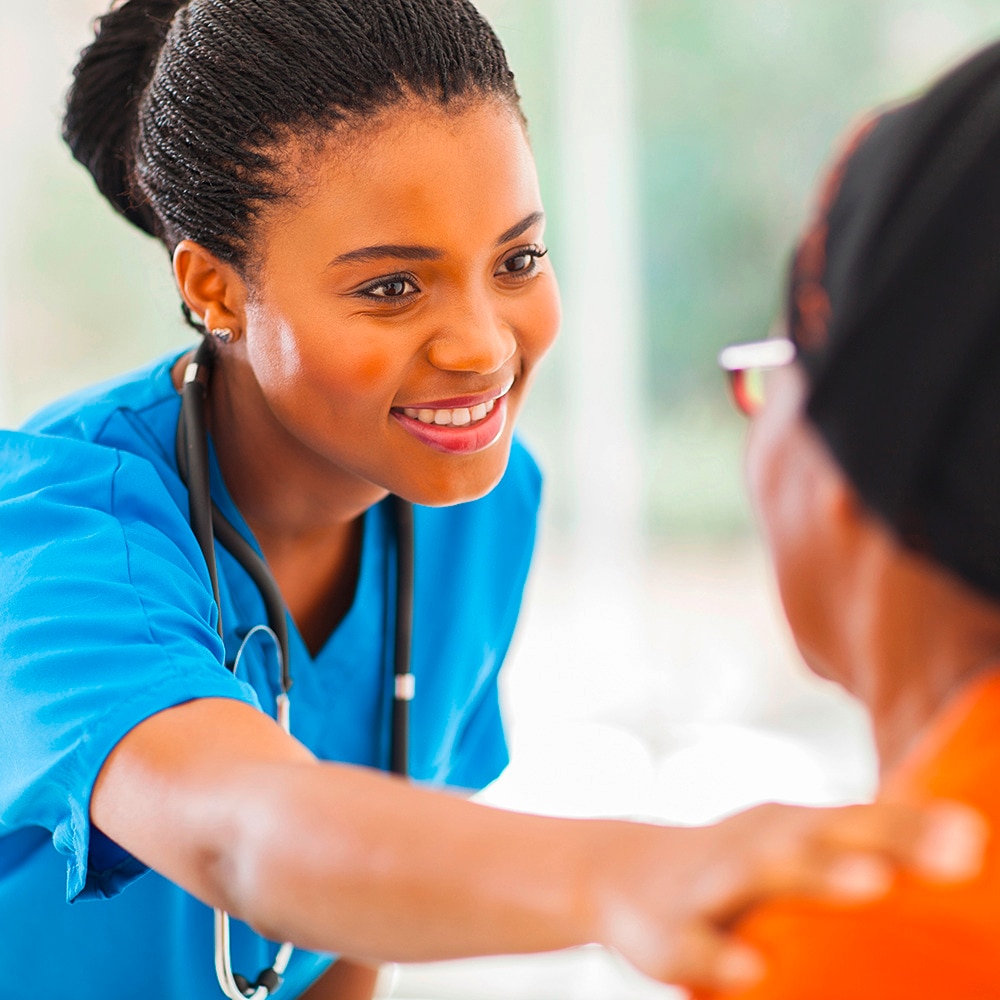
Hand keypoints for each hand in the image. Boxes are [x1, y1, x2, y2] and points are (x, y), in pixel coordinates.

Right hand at [589, 799, 985, 991]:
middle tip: (956, 853)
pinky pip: (696, 944)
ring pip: (764, 875)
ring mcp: (711, 884)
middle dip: (885, 840)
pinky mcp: (668, 930)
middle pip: (823, 836)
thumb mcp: (790, 850)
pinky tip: (751, 970)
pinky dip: (721, 954)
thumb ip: (861, 852)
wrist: (619, 872)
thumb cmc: (735, 867)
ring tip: (871, 883)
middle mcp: (756, 846)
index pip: (860, 820)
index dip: (916, 825)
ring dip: (816, 876)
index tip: (975, 836)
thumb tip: (968, 849)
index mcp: (789, 829)